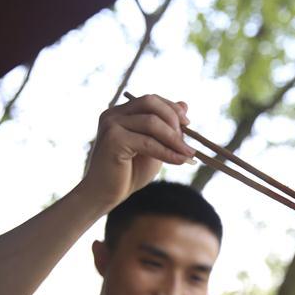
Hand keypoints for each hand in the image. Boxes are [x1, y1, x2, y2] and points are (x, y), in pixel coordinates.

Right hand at [80, 94, 196, 209]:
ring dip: (174, 138)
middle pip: (150, 102)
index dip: (172, 108)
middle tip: (186, 139)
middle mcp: (114, 114)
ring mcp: (111, 124)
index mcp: (121, 113)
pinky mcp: (113, 139)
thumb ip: (166, 128)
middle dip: (173, 118)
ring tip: (188, 153)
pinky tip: (179, 160)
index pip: (150, 100)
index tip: (187, 123)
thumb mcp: (154, 147)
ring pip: (151, 122)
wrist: (105, 195)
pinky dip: (167, 151)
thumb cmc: (129, 172)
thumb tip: (185, 105)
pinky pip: (148, 142)